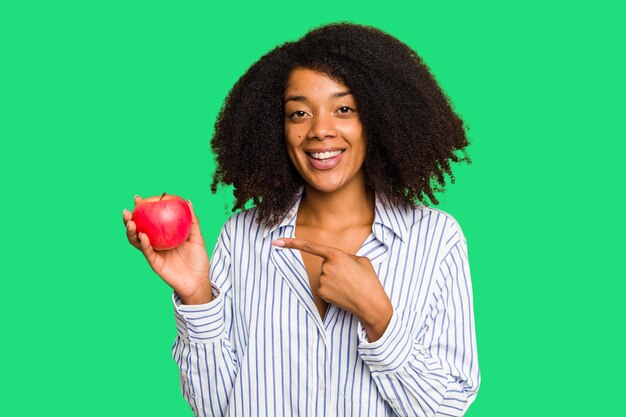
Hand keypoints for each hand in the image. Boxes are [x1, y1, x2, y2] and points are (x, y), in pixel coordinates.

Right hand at [123, 195, 212, 303]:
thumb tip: (187, 201)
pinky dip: (143, 243)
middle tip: (128, 210)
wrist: (198, 281)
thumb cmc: (198, 259)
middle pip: (138, 230)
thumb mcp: (197, 237)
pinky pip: (147, 252)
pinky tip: (143, 235)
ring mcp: (154, 253)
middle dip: (129, 220)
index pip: (150, 221)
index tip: (139, 199)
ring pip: (137, 241)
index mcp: (163, 236)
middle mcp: (156, 243)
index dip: (143, 210)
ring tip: (130, 221)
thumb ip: (192, 221)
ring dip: (131, 231)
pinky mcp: (154, 263)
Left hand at [272, 238, 392, 340]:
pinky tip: (343, 293)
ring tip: (349, 285)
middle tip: (351, 276)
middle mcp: (326, 267)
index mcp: (336, 255)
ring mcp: (322, 281)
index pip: (310, 246)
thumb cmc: (368, 280)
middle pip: (325, 264)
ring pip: (324, 276)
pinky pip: (323, 286)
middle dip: (336, 268)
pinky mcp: (321, 293)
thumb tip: (335, 261)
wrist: (371, 303)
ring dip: (334, 279)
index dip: (292, 243)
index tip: (276, 241)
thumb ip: (345, 257)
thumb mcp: (361, 260)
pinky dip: (332, 289)